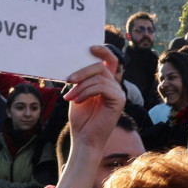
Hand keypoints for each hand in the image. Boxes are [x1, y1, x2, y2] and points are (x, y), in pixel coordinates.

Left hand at [57, 46, 125, 187]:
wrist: (84, 139)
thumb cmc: (81, 119)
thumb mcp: (77, 94)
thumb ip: (81, 80)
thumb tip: (75, 64)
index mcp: (106, 83)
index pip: (110, 61)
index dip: (103, 51)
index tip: (90, 47)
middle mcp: (115, 86)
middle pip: (101, 66)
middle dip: (82, 71)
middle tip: (68, 80)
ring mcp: (119, 93)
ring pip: (99, 77)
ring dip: (81, 86)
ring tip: (70, 97)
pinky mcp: (119, 100)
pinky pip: (101, 87)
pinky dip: (86, 92)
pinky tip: (78, 101)